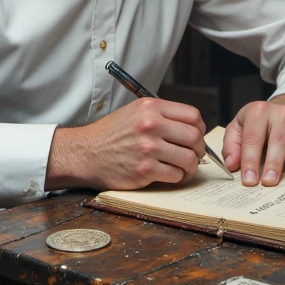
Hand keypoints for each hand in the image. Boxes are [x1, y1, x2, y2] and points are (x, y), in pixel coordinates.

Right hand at [47, 97, 206, 190]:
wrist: (85, 154)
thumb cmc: (110, 134)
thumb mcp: (134, 112)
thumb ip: (161, 115)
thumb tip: (191, 128)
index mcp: (150, 107)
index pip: (192, 115)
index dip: (198, 128)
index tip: (195, 136)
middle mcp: (151, 125)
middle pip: (194, 137)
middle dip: (198, 148)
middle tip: (194, 154)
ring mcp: (148, 148)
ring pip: (189, 159)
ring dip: (190, 166)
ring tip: (183, 167)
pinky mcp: (145, 170)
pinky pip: (176, 175)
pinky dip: (177, 177)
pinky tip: (170, 175)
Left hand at [221, 94, 284, 187]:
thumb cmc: (260, 122)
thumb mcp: (239, 125)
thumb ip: (232, 145)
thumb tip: (232, 165)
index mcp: (259, 112)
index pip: (253, 138)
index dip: (249, 160)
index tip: (248, 180)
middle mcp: (281, 114)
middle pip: (277, 141)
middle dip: (273, 163)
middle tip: (269, 182)